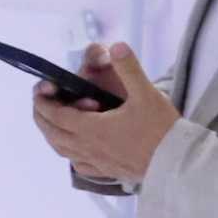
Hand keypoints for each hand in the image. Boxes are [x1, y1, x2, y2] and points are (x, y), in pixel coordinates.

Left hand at [33, 42, 176, 189]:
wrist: (178, 164)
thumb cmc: (162, 130)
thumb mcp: (146, 94)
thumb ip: (130, 69)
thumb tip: (117, 46)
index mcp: (91, 128)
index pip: (55, 114)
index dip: (42, 102)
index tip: (39, 91)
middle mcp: (87, 147)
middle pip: (52, 133)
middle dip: (42, 117)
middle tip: (41, 104)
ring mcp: (97, 162)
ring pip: (63, 150)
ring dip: (53, 135)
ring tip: (53, 124)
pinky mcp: (108, 172)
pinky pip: (79, 165)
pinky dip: (70, 154)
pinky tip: (76, 150)